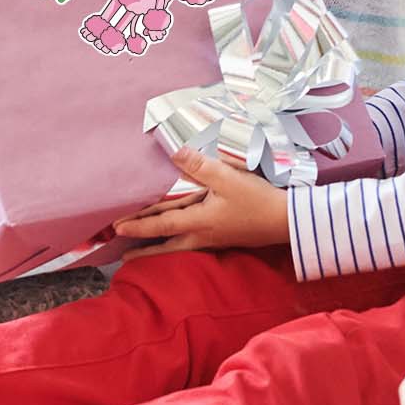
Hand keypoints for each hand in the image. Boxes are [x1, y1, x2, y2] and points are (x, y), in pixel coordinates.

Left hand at [112, 148, 289, 255]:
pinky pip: (190, 238)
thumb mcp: (227, 178)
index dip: (138, 225)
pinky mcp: (221, 234)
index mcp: (199, 222)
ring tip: (138, 252)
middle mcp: (202, 234)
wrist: (286, 221)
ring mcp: (212, 237)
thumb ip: (198, 165)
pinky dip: (175, 239)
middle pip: (165, 243)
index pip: (160, 225)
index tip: (117, 228)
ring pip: (177, 243)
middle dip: (142, 246)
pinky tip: (175, 234)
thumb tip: (173, 152)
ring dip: (157, 246)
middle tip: (120, 250)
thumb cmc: (257, 200)